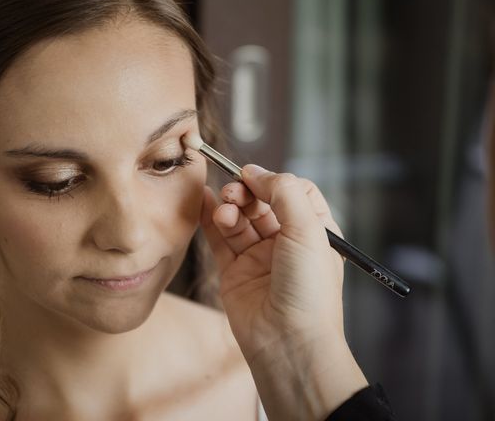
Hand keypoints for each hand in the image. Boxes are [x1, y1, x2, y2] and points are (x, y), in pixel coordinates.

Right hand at [200, 164, 366, 418]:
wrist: (288, 343)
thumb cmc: (308, 291)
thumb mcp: (308, 230)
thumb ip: (284, 191)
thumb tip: (255, 171)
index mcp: (313, 231)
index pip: (292, 191)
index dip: (272, 181)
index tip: (254, 177)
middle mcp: (286, 242)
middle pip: (261, 202)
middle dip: (246, 193)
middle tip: (235, 195)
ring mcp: (258, 257)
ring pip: (239, 218)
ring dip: (229, 207)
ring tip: (225, 212)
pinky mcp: (234, 271)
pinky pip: (219, 238)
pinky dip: (209, 218)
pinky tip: (202, 202)